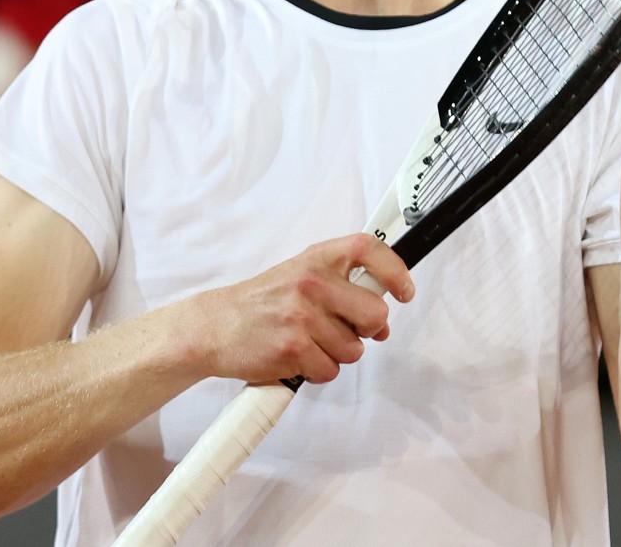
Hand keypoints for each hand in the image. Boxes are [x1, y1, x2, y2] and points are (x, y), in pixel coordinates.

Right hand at [187, 233, 413, 384]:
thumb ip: (343, 293)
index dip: (395, 269)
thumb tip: (383, 324)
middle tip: (343, 330)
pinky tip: (296, 357)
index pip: (367, 249)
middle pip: (375, 313)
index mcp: (316, 260)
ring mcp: (302, 316)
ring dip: (336, 354)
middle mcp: (311, 283)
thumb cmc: (262, 304)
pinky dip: (317, 371)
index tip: (405, 290)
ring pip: (354, 350)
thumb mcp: (300, 279)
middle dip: (366, 331)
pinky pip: (330, 371)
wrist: (215, 326)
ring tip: (308, 342)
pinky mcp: (292, 349)